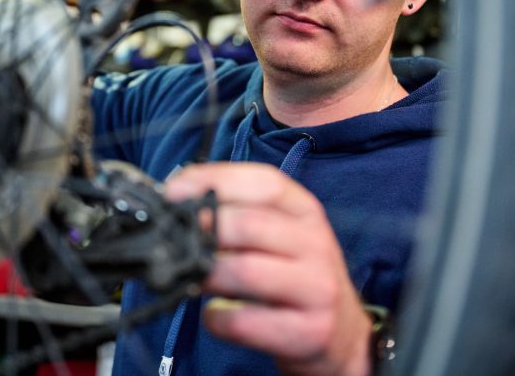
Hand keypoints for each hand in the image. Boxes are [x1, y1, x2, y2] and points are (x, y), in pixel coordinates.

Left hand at [165, 162, 371, 375]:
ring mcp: (316, 289)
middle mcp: (316, 244)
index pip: (264, 182)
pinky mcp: (309, 332)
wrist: (342, 333)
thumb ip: (240, 213)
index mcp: (306, 211)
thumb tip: (179, 202)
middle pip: (249, 225)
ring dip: (205, 275)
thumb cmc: (296, 275)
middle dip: (202, 231)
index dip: (215, 180)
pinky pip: (245, 322)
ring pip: (244, 272)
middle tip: (174, 242)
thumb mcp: (281, 234)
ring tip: (193, 278)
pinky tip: (216, 315)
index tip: (173, 191)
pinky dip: (217, 318)